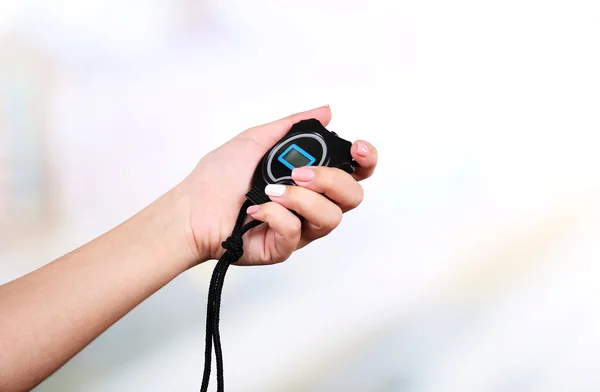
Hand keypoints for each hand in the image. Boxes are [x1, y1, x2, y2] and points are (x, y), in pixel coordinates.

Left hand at [179, 105, 377, 265]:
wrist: (191, 209)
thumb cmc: (218, 177)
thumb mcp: (256, 140)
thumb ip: (293, 126)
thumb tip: (326, 112)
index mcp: (310, 177)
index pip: (354, 173)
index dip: (366, 161)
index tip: (357, 150)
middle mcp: (310, 203)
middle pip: (352, 197)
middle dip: (331, 180)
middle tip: (298, 173)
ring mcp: (299, 227)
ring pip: (330, 218)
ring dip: (301, 199)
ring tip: (271, 191)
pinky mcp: (283, 247)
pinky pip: (296, 233)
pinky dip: (274, 215)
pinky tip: (255, 210)